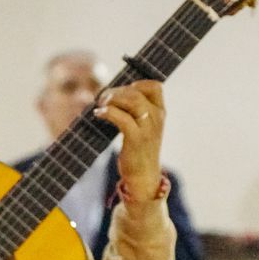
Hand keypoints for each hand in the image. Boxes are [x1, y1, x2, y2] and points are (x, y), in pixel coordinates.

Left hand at [97, 81, 164, 199]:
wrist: (143, 176)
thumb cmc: (139, 150)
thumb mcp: (143, 127)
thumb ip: (134, 110)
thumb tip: (112, 93)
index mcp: (160, 112)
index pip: (155, 86)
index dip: (136, 83)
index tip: (121, 90)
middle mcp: (156, 118)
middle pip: (137, 91)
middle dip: (117, 90)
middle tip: (102, 98)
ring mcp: (148, 129)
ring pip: (132, 101)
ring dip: (112, 98)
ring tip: (100, 104)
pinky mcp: (136, 139)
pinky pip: (122, 117)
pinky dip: (108, 112)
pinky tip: (98, 114)